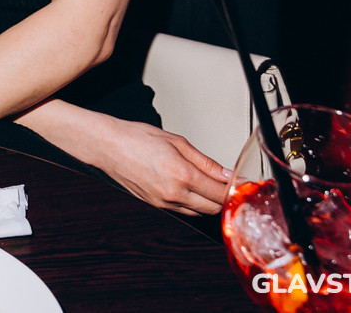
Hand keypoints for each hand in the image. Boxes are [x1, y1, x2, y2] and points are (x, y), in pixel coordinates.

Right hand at [92, 117, 231, 215]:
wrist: (107, 146)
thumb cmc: (136, 138)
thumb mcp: (177, 142)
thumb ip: (205, 161)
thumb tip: (225, 174)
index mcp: (182, 175)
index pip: (220, 192)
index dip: (235, 190)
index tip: (243, 184)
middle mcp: (173, 193)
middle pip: (213, 208)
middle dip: (224, 197)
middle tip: (229, 184)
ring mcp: (163, 202)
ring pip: (199, 212)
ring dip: (209, 202)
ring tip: (210, 185)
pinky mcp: (155, 205)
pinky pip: (183, 210)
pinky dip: (193, 203)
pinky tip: (191, 188)